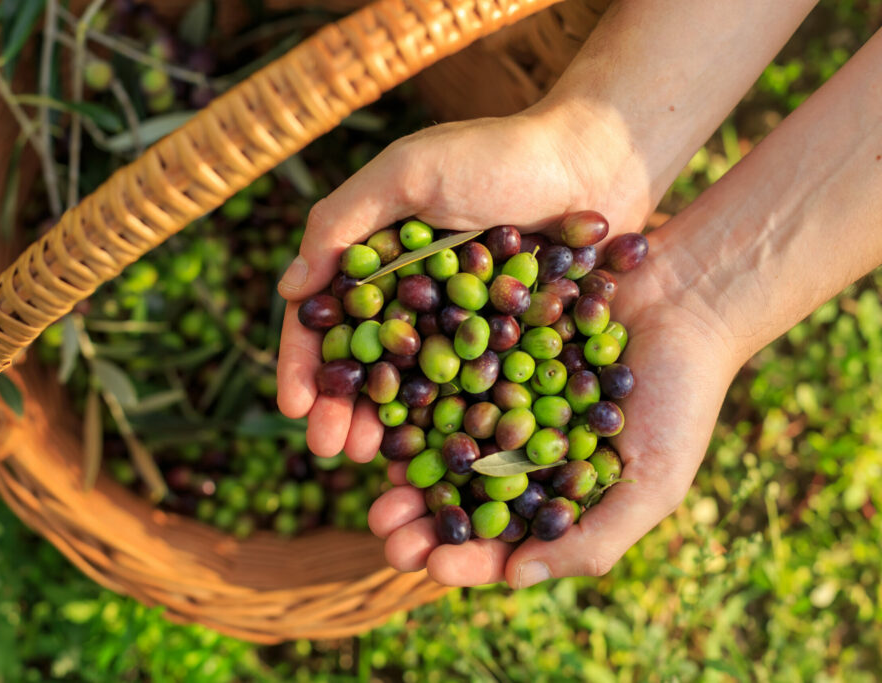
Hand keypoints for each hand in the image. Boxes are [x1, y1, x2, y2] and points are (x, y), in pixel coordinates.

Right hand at [275, 108, 649, 459]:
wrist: (598, 161)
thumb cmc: (498, 153)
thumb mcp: (408, 171)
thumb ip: (343, 220)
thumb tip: (287, 289)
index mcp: (378, 259)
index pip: (326, 318)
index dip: (304, 362)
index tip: (294, 405)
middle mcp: (411, 298)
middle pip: (365, 364)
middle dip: (339, 408)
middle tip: (326, 447)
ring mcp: (458, 325)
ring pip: (411, 388)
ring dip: (385, 426)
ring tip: (370, 461)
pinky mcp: (505, 344)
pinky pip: (469, 390)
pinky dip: (448, 422)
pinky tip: (434, 453)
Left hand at [367, 252, 740, 585]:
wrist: (688, 299)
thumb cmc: (682, 399)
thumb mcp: (652, 482)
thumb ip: (593, 539)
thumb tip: (515, 581)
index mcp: (553, 494)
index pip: (501, 541)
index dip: (465, 559)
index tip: (432, 567)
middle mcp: (516, 451)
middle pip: (458, 496)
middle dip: (420, 518)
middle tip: (384, 532)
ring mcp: (496, 399)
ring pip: (439, 441)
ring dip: (405, 465)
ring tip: (375, 483)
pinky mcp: (486, 347)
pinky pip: (443, 375)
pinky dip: (414, 395)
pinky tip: (386, 410)